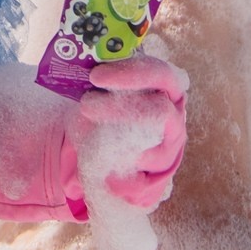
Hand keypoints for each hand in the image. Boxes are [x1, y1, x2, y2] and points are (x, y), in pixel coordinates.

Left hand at [71, 55, 187, 211]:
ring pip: (156, 151)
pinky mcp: (160, 177)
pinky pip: (146, 184)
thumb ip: (101, 79)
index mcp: (166, 88)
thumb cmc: (108, 108)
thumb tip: (76, 65)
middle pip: (160, 111)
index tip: (95, 76)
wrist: (107, 145)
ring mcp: (170, 149)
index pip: (160, 74)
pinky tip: (106, 178)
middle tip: (86, 105)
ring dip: (118, 146)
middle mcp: (174, 117)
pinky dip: (123, 182)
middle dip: (119, 109)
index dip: (131, 74)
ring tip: (90, 140)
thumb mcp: (104, 90)